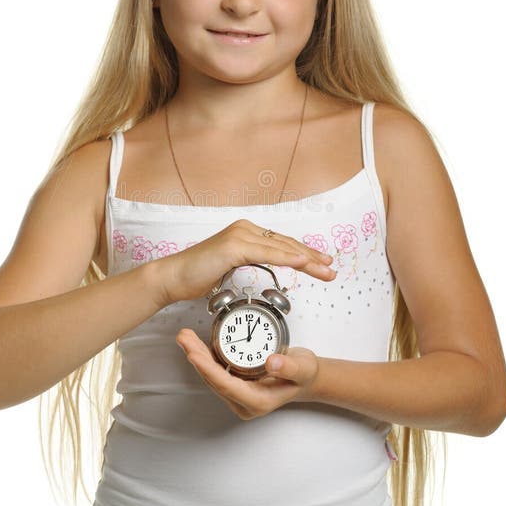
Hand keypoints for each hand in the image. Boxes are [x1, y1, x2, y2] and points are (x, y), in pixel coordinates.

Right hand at [154, 218, 336, 305]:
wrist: (174, 277)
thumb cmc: (199, 274)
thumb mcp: (231, 266)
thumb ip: (250, 261)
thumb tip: (268, 266)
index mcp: (246, 232)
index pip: (282, 243)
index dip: (304, 253)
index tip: (322, 263)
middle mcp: (245, 228)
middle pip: (286, 244)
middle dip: (312, 257)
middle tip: (331, 269)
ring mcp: (240, 235)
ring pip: (281, 248)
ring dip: (307, 260)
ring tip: (325, 269)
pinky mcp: (234, 246)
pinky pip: (267, 253)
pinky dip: (287, 259)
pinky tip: (303, 264)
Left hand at [175, 328, 320, 418]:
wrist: (305, 377)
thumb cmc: (304, 375)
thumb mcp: (303, 369)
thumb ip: (289, 367)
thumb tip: (272, 362)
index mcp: (258, 401)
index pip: (227, 386)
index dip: (208, 370)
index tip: (194, 355)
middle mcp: (243, 401)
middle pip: (213, 380)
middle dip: (196, 358)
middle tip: (184, 338)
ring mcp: (238, 394)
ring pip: (211, 375)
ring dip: (196, 355)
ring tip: (184, 336)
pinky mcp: (234, 383)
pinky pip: (215, 370)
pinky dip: (204, 356)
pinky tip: (195, 342)